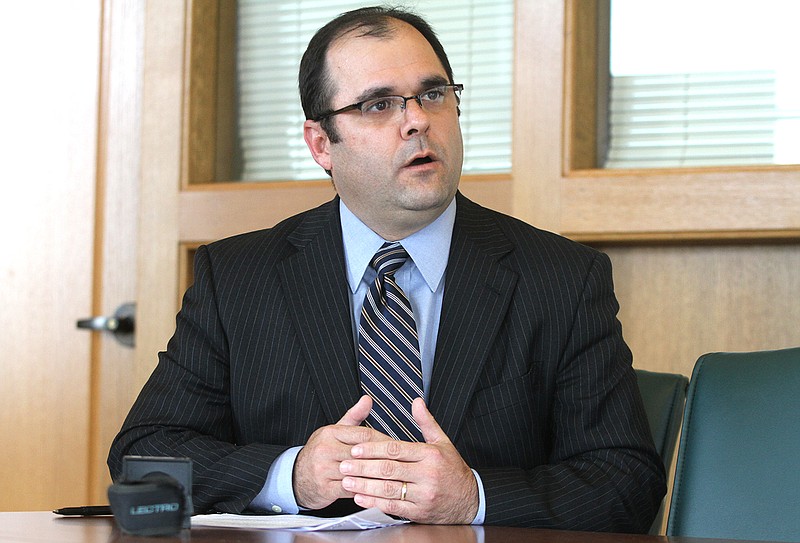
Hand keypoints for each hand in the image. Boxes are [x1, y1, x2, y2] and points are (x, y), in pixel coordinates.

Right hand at [293, 395, 389, 509]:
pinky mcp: (325, 487)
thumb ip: (354, 416)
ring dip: (377, 476)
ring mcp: (324, 469)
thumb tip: (367, 400)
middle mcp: (326, 449)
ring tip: (394, 477)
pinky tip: (378, 490)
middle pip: (362, 453)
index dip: (382, 441)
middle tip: (401, 462)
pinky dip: (366, 490)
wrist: (296, 477)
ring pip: (358, 472)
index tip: (396, 446)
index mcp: (330, 433)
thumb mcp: (335, 431)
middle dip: (383, 459)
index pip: (363, 435)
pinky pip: (351, 489)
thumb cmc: (321, 453)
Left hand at [339, 398, 478, 523]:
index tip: (355, 449)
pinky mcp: (420, 512)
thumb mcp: (443, 442)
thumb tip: (416, 402)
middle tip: (344, 465)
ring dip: (365, 486)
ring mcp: (424, 495)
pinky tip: (361, 498)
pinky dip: (375, 503)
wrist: (470, 500)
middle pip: (389, 469)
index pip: (396, 450)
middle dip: (363, 467)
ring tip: (347, 482)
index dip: (373, 449)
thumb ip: (427, 422)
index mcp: (430, 455)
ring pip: (389, 489)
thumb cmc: (454, 470)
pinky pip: (394, 508)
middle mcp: (427, 475)